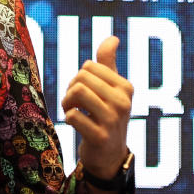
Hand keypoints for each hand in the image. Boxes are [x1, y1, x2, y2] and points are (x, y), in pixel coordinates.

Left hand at [62, 36, 132, 193]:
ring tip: (71, 110)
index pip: (89, 66)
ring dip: (67, 102)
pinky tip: (75, 124)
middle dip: (70, 88)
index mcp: (126, 87)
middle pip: (81, 78)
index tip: (84, 91)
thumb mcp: (110, 90)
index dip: (79, 77)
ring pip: (77, 92)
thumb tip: (113, 37)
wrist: (108, 156)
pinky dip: (68, 118)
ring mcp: (113, 120)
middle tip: (74, 102)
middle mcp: (123, 102)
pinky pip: (72, 116)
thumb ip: (108, 63)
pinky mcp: (100, 137)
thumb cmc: (106, 116)